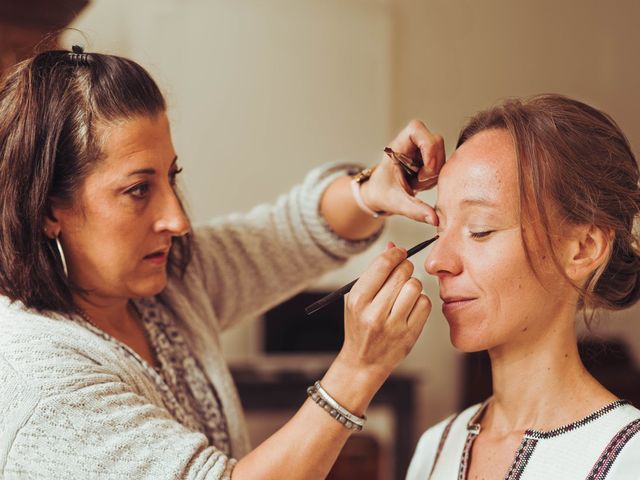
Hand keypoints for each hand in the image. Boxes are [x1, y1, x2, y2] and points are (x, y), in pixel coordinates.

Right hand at [338, 242, 430, 383]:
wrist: (363, 362)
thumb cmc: (359, 325)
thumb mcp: (357, 298)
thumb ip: (375, 272)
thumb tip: (393, 247)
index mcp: (357, 300)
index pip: (383, 265)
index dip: (396, 254)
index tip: (400, 253)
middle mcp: (374, 313)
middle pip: (402, 273)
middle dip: (405, 267)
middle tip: (403, 271)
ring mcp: (393, 326)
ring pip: (415, 287)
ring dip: (413, 285)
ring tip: (404, 292)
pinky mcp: (410, 335)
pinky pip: (425, 304)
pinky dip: (420, 301)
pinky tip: (410, 307)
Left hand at [360, 119, 444, 223]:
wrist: (380, 195)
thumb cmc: (382, 192)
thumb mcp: (395, 202)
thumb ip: (414, 209)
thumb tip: (435, 220)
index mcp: (398, 144)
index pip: (416, 129)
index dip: (427, 146)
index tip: (426, 168)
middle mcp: (412, 143)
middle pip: (436, 143)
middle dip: (432, 167)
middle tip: (418, 182)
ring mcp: (423, 150)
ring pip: (442, 156)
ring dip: (433, 175)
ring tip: (416, 184)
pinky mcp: (430, 159)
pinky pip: (443, 166)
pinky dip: (434, 179)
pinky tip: (420, 184)